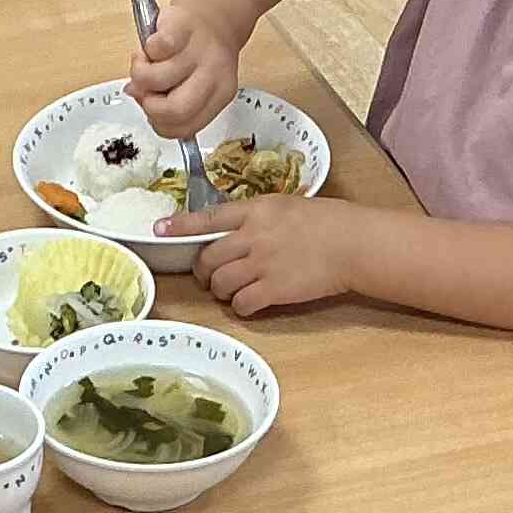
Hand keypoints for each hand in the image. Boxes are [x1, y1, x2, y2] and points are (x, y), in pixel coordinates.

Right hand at [127, 0, 242, 139]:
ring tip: (144, 63)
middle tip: (145, 91)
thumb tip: (135, 94)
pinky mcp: (182, 27)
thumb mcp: (190, 83)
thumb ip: (165, 98)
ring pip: (157, 80)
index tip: (151, 109)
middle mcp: (213, 75)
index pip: (185, 129)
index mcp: (218, 95)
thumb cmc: (197, 54)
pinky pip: (156, 48)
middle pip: (176, 110)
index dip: (159, 123)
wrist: (212, 15)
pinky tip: (151, 47)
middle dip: (150, 106)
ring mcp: (198, 51)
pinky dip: (145, 50)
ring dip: (140, 73)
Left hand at [165, 193, 369, 315]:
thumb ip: (256, 216)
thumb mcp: (286, 206)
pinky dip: (241, 307)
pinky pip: (242, 304)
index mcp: (256, 210)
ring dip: (220, 290)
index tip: (159, 229)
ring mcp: (262, 264)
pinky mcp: (274, 290)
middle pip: (208, 258)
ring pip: (220, 284)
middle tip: (210, 275)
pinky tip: (251, 303)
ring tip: (232, 290)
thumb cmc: (327, 222)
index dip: (180, 225)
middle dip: (203, 271)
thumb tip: (232, 229)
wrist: (353, 244)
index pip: (208, 217)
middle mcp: (254, 236)